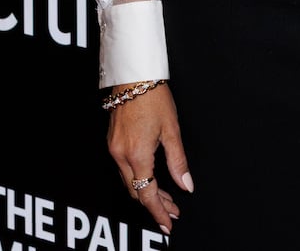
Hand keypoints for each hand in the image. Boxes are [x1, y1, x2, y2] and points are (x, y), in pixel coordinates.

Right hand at [106, 85, 192, 233]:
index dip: (158, 211)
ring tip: (167, 199)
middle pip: (136, 191)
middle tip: (173, 211)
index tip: (168, 223)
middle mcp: (120, 155)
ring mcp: (114, 149)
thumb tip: (186, 185)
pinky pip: (124, 170)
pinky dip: (138, 179)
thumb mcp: (172, 130)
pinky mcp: (112, 142)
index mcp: (137, 154)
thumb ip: (178, 161)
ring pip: (129, 182)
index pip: (147, 194)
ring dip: (146, 192)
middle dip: (155, 204)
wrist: (133, 76)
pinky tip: (152, 179)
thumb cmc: (154, 97)